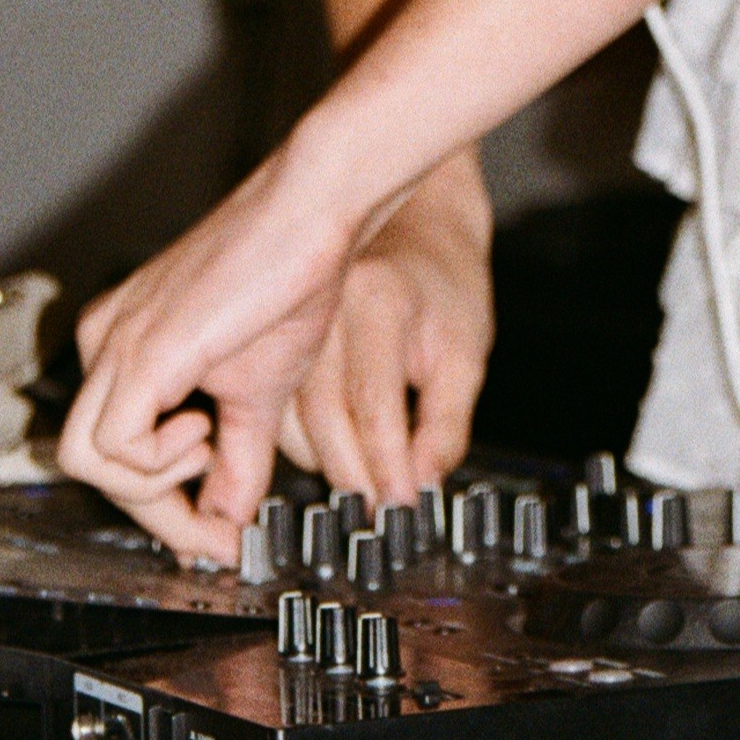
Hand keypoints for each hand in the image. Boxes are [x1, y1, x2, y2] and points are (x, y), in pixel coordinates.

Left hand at [58, 138, 358, 560]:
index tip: (217, 538)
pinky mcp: (140, 349)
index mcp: (125, 346)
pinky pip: (114, 445)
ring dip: (152, 487)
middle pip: (87, 463)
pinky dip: (159, 462)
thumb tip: (230, 524)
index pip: (113, 452)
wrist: (312, 212)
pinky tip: (206, 427)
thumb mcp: (260, 392)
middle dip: (154, 509)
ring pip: (85, 461)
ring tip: (212, 449)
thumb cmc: (292, 280)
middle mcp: (105, 340)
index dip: (164, 509)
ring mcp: (115, 341)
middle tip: (216, 524)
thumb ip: (239, 460)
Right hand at [279, 151, 493, 502]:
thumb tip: (422, 489)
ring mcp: (290, 316)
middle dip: (355, 477)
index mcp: (377, 298)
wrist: (414, 227)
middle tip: (383, 512)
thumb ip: (446, 425)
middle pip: (323, 418)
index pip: (374, 403)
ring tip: (366, 487)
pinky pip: (274, 409)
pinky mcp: (273, 335)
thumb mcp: (466, 352)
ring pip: (288, 420)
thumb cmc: (445, 284)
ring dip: (326, 464)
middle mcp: (324, 304)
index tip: (404, 506)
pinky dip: (303, 442)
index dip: (389, 466)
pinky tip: (337, 452)